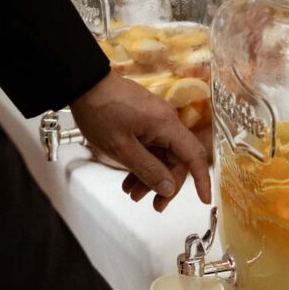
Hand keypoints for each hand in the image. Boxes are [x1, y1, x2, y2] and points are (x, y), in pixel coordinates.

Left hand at [70, 71, 210, 210]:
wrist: (84, 84)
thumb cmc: (101, 113)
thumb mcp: (122, 149)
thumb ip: (148, 170)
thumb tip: (169, 189)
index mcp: (167, 126)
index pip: (194, 156)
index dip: (201, 179)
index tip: (204, 200)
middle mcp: (166, 122)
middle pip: (176, 159)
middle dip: (165, 184)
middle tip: (154, 206)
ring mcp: (155, 120)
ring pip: (161, 155)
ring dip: (150, 176)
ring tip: (132, 194)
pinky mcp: (143, 120)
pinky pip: (150, 146)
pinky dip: (142, 163)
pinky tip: (128, 179)